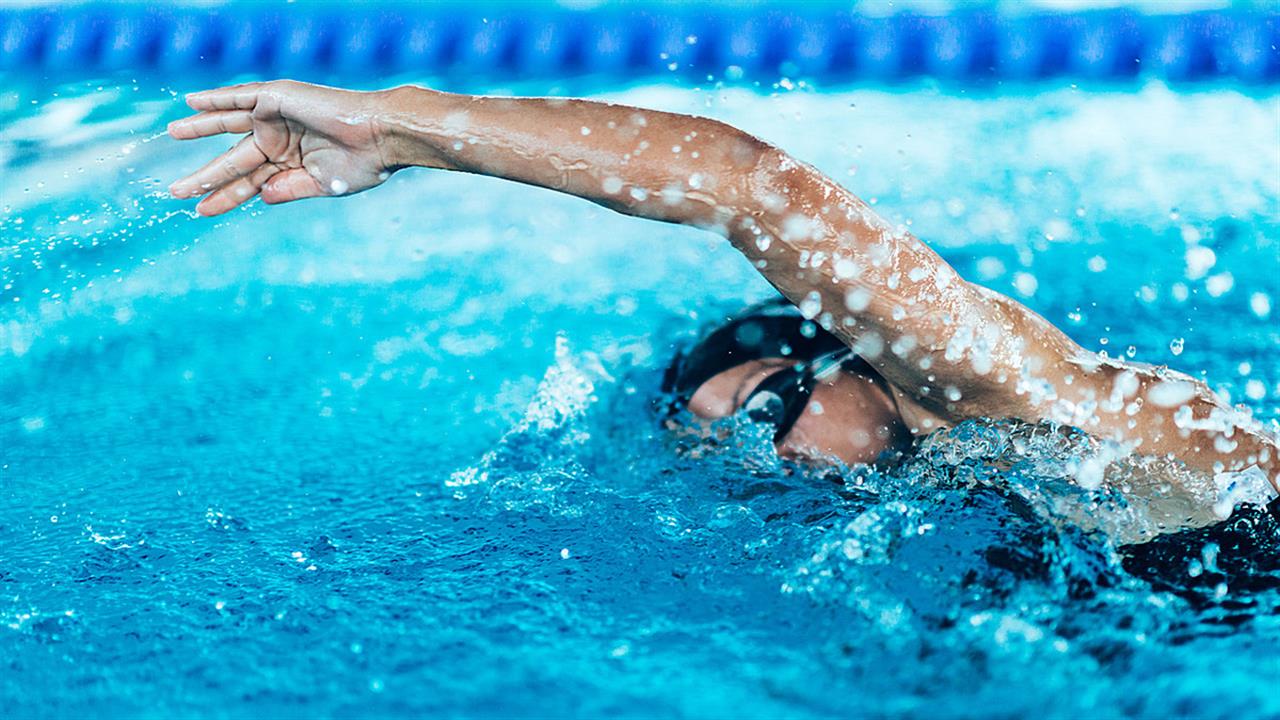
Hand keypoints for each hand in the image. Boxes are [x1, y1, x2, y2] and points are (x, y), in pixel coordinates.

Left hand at [168, 80, 394, 215]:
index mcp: (290, 164)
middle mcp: (280, 140)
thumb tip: (261, 197)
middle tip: (175, 190)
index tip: (200, 211)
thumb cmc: (362, 164)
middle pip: (233, 159)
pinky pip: (239, 97)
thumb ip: (288, 188)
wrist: (381, 137)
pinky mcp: (278, 98)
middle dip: (205, 175)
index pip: (249, 183)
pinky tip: (192, 102)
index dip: (225, 197)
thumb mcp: (321, 185)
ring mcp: (277, 118)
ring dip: (200, 127)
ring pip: (230, 124)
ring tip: (173, 131)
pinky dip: (216, 98)